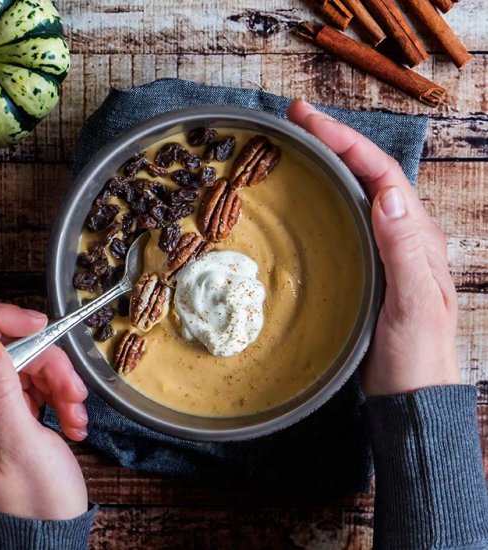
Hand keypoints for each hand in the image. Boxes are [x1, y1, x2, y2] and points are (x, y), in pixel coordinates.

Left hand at [0, 304, 88, 518]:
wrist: (49, 528)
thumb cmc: (32, 499)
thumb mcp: (19, 442)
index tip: (37, 324)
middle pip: (4, 350)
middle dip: (46, 363)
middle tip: (71, 389)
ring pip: (27, 363)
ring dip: (60, 383)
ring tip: (75, 413)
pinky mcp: (13, 409)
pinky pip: (39, 382)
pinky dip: (61, 395)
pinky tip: (73, 420)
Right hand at [288, 100, 460, 395]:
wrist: (411, 393)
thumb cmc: (416, 354)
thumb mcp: (414, 304)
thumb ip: (404, 251)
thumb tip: (388, 194)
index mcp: (416, 235)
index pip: (381, 174)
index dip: (346, 142)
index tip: (309, 120)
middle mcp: (402, 234)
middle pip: (367, 174)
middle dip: (334, 141)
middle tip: (295, 121)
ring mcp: (382, 249)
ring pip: (355, 193)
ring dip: (329, 164)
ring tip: (297, 145)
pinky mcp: (365, 265)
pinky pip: (344, 220)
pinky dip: (325, 197)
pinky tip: (306, 196)